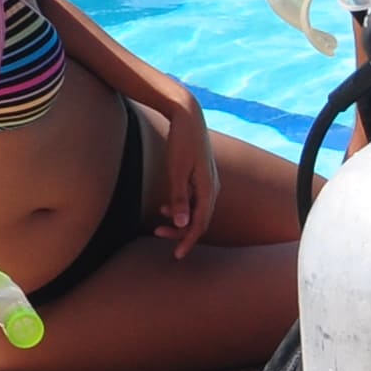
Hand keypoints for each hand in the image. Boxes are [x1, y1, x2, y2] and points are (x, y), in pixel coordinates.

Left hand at [148, 91, 216, 256]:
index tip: (177, 255)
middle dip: (180, 232)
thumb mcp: (176, 171)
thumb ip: (179, 198)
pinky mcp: (201, 177)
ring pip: (196, 211)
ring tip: (158, 224)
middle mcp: (212, 188)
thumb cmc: (182, 142)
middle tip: (159, 235)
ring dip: (179, 220)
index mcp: (208, 189)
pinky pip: (194, 200)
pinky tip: (165, 207)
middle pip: (199, 220)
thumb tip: (181, 224)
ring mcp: (208, 182)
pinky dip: (180, 208)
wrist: (188, 115)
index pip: (200, 224)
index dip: (188, 241)